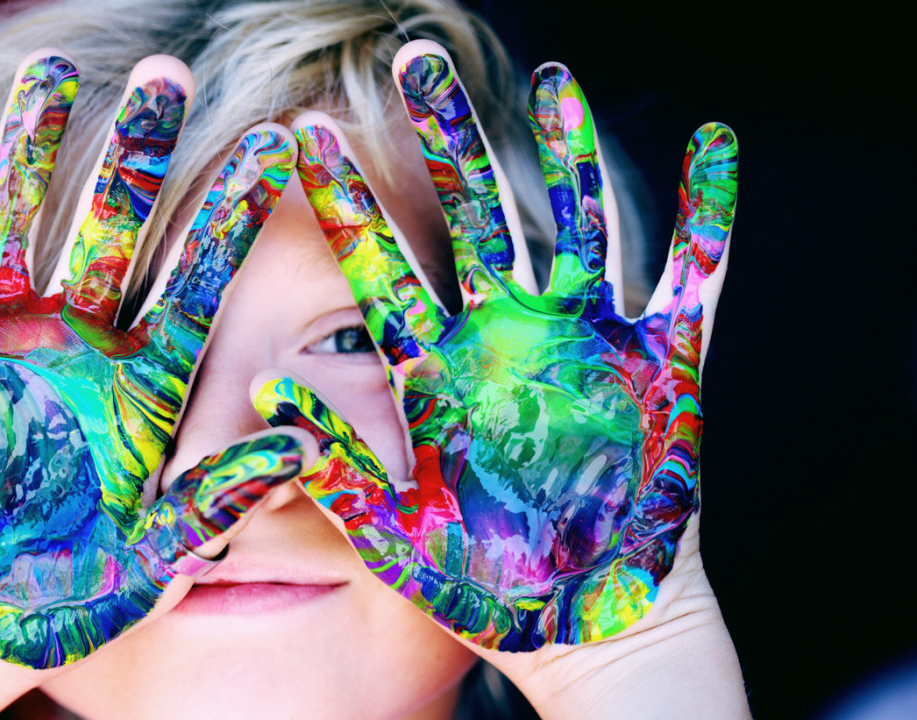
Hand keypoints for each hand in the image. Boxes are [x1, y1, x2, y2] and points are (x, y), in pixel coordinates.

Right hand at [0, 51, 301, 667]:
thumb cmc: (65, 591)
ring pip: (12, 220)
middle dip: (134, 151)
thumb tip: (301, 445)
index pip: (197, 281)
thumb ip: (217, 498)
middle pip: (111, 225)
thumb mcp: (149, 557)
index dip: (232, 214)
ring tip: (47, 70)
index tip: (275, 141)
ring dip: (25, 149)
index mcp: (138, 383)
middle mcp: (71, 341)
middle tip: (167, 71)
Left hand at [255, 44, 735, 651]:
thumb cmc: (480, 586)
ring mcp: (586, 341)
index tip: (298, 136)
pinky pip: (694, 273)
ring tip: (555, 79)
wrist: (576, 625)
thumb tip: (261, 398)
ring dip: (570, 152)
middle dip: (447, 139)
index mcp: (438, 367)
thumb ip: (335, 461)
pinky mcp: (663, 362)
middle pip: (472, 215)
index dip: (342, 201)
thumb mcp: (393, 528)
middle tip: (417, 61)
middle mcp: (507, 335)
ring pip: (575, 222)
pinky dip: (710, 213)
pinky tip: (715, 143)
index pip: (380, 265)